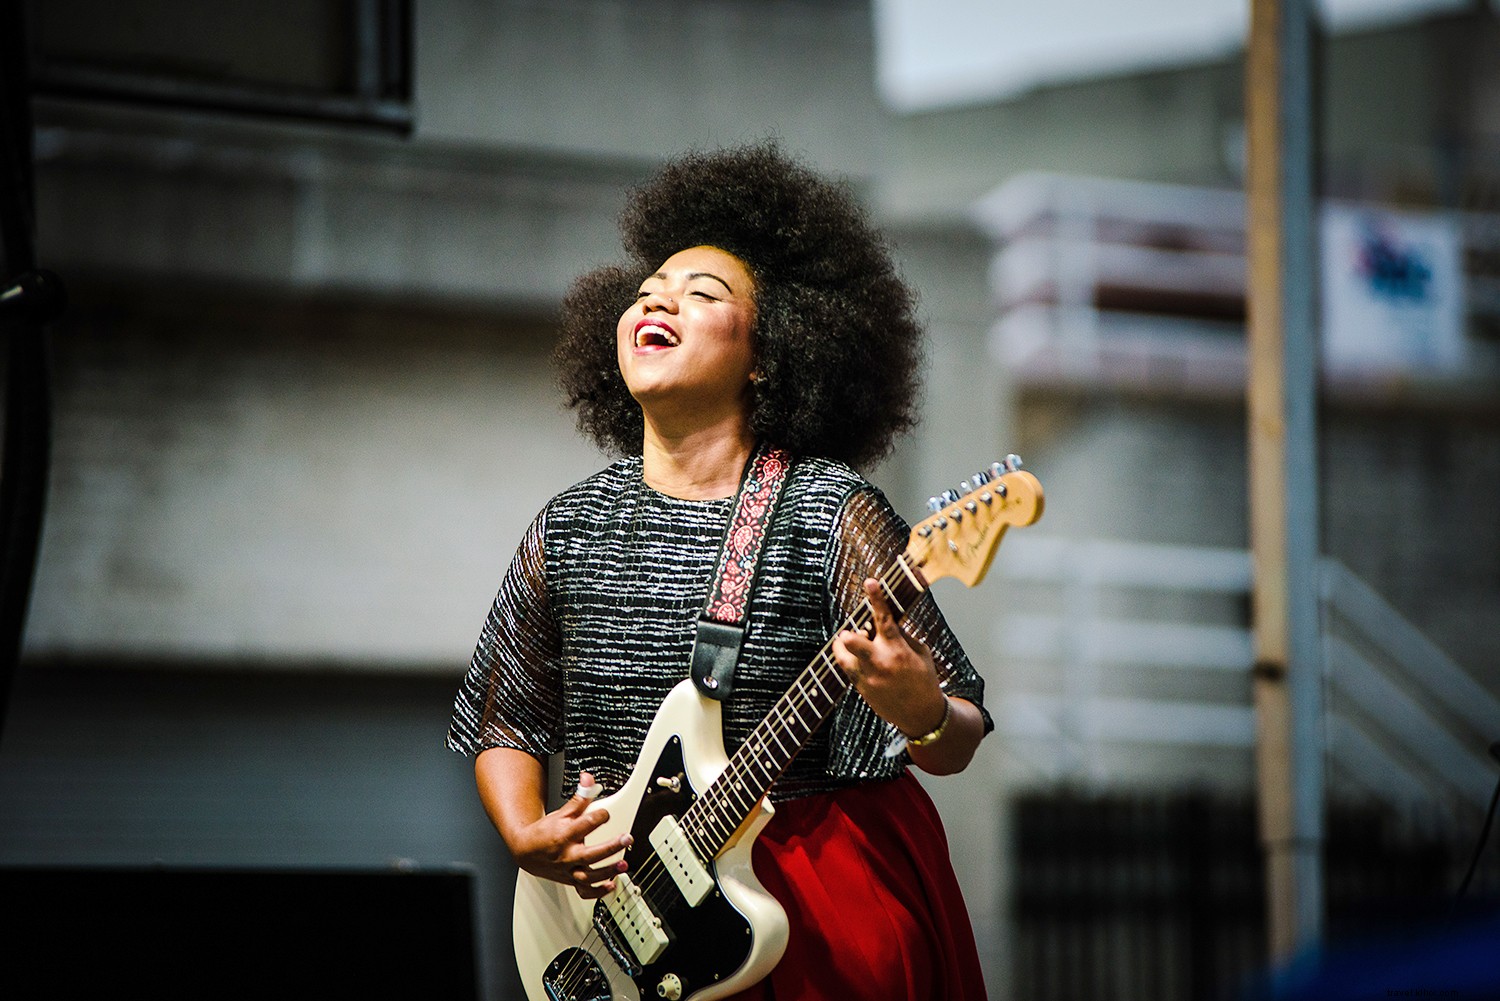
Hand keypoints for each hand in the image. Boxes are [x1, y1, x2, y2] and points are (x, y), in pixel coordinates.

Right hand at [508, 773, 631, 898]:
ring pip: (589, 875)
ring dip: (607, 871)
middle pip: (590, 854)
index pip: (585, 824)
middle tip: (627, 839)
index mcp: (565, 834)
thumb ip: (579, 798)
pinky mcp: (571, 880)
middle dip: (610, 847)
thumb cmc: (545, 832)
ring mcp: (569, 870)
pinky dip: (597, 892)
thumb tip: (589, 778)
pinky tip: (610, 885)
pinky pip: (584, 890)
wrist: (526, 851)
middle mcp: (567, 854)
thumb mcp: (561, 813)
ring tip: (623, 865)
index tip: (607, 813)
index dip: (599, 816)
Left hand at [831, 578, 948, 739]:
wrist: (921, 715)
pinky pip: (847, 670)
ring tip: (849, 641)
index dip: (877, 598)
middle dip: (847, 635)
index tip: (870, 581)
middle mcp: (880, 662)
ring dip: (842, 646)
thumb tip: (885, 622)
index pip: (885, 619)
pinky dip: (849, 661)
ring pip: (841, 657)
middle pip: (853, 642)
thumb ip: (902, 636)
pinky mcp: (861, 689)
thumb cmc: (923, 679)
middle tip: (849, 632)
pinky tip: (858, 659)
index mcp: (898, 649)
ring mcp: (868, 677)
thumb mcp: (920, 652)